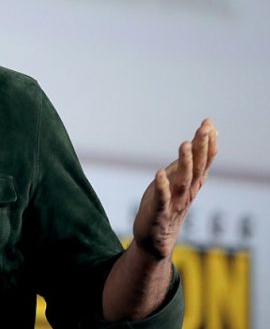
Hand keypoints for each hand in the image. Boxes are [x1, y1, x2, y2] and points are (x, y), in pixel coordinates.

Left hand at [132, 118, 217, 259]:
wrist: (155, 240)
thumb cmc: (165, 207)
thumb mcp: (176, 183)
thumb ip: (185, 166)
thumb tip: (194, 142)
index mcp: (191, 185)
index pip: (204, 162)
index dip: (208, 143)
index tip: (209, 124)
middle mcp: (187, 193)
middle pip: (198, 168)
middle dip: (202, 148)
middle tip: (204, 128)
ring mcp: (174, 204)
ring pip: (183, 181)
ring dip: (185, 163)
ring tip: (185, 145)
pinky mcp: (159, 213)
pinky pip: (162, 199)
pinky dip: (162, 187)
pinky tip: (159, 174)